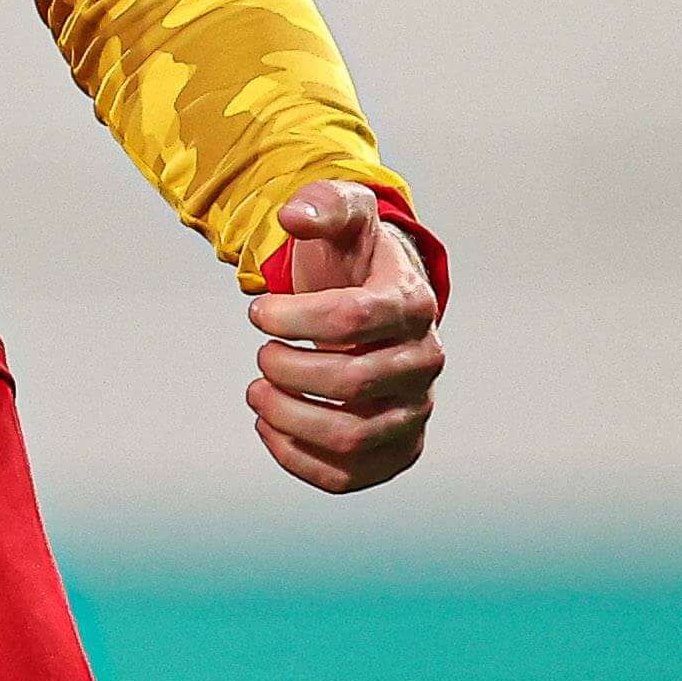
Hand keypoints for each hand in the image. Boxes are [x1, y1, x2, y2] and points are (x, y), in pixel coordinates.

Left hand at [247, 178, 442, 493]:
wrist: (374, 297)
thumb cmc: (351, 256)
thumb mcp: (340, 213)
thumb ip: (320, 204)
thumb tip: (292, 217)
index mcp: (412, 303)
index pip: (351, 318)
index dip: (292, 318)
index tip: (257, 311)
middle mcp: (425, 361)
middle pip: (351, 382)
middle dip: (286, 369)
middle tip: (260, 354)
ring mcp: (414, 410)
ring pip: (352, 438)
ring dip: (288, 418)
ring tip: (257, 393)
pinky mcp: (397, 448)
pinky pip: (351, 476)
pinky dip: (300, 461)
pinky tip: (269, 428)